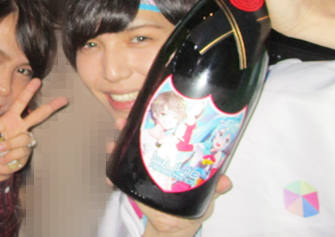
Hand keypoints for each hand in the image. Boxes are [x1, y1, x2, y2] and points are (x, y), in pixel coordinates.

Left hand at [0, 78, 67, 181]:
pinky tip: (3, 159)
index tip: (37, 80)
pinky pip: (22, 151)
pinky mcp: (26, 152)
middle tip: (64, 99)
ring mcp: (24, 139)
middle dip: (51, 107)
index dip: (28, 91)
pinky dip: (10, 156)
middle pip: (39, 115)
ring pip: (24, 137)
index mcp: (10, 118)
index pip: (21, 102)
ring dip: (10, 144)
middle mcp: (20, 126)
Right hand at [106, 118, 231, 236]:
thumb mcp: (206, 192)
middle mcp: (152, 157)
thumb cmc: (192, 203)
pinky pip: (118, 178)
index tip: (144, 109)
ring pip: (124, 152)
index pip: (158, 129)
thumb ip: (215, 186)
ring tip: (111, 145)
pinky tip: (108, 176)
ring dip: (115, 146)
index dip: (150, 118)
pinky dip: (111, 176)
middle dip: (126, 126)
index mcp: (169, 152)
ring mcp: (140, 170)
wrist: (176, 226)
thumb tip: (226, 182)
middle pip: (136, 136)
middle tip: (120, 122)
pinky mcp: (132, 185)